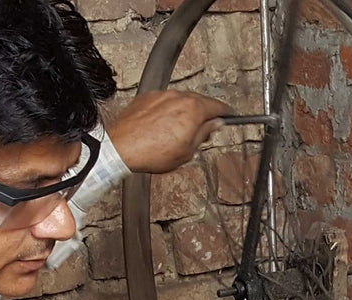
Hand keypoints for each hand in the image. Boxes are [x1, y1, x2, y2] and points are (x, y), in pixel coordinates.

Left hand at [107, 90, 231, 173]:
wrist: (122, 148)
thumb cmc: (152, 153)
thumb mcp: (188, 151)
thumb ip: (204, 134)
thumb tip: (215, 124)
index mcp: (193, 109)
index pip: (218, 106)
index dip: (226, 113)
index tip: (229, 116)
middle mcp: (178, 96)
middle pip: (200, 102)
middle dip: (204, 114)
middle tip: (204, 131)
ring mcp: (162, 95)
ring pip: (181, 101)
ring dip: (185, 113)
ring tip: (180, 132)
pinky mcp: (147, 97)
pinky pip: (165, 102)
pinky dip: (169, 111)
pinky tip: (164, 127)